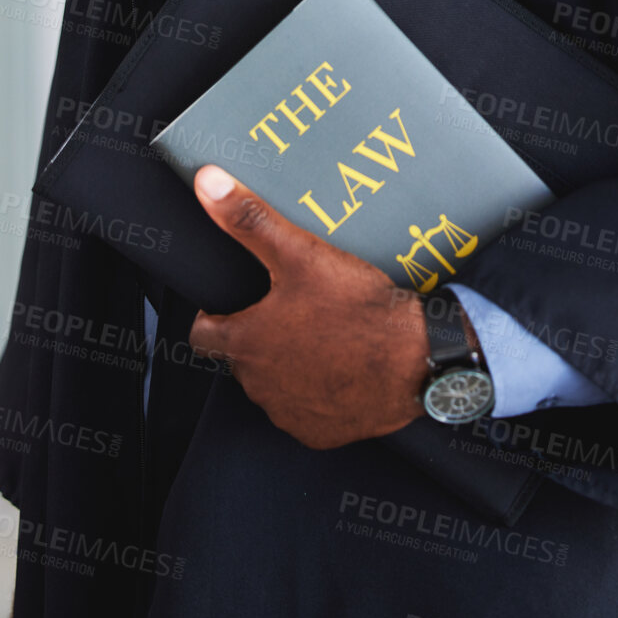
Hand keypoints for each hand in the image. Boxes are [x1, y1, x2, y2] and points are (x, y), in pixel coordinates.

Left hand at [188, 165, 430, 448]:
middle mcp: (260, 386)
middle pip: (243, 359)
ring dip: (288, 365)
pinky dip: (318, 393)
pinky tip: (341, 367)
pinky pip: (307, 412)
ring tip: (320, 334)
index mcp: (247, 344)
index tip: (231, 305)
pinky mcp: (322, 433)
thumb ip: (250, 220)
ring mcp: (290, 414)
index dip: (213, 317)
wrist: (415, 359)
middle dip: (259, 336)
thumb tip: (208, 184)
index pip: (202, 336)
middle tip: (292, 310)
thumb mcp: (301, 254)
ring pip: (275, 386)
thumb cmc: (358, 310)